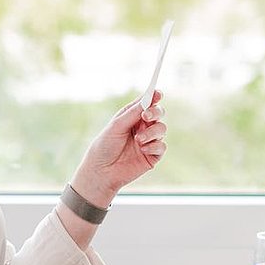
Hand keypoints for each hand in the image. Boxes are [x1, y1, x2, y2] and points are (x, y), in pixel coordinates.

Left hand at [71, 91, 167, 206]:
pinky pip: (162, 146)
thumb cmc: (104, 147)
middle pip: (158, 113)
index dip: (154, 96)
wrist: (102, 171)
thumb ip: (133, 114)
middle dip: (155, 112)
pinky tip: (142, 150)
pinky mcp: (153, 155)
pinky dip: (154, 146)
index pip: (146, 103)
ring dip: (152, 132)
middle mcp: (142, 127)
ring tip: (138, 140)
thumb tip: (148, 99)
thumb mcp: (116, 126)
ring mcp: (148, 141)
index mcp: (131, 117)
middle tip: (146, 116)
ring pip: (162, 129)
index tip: (157, 93)